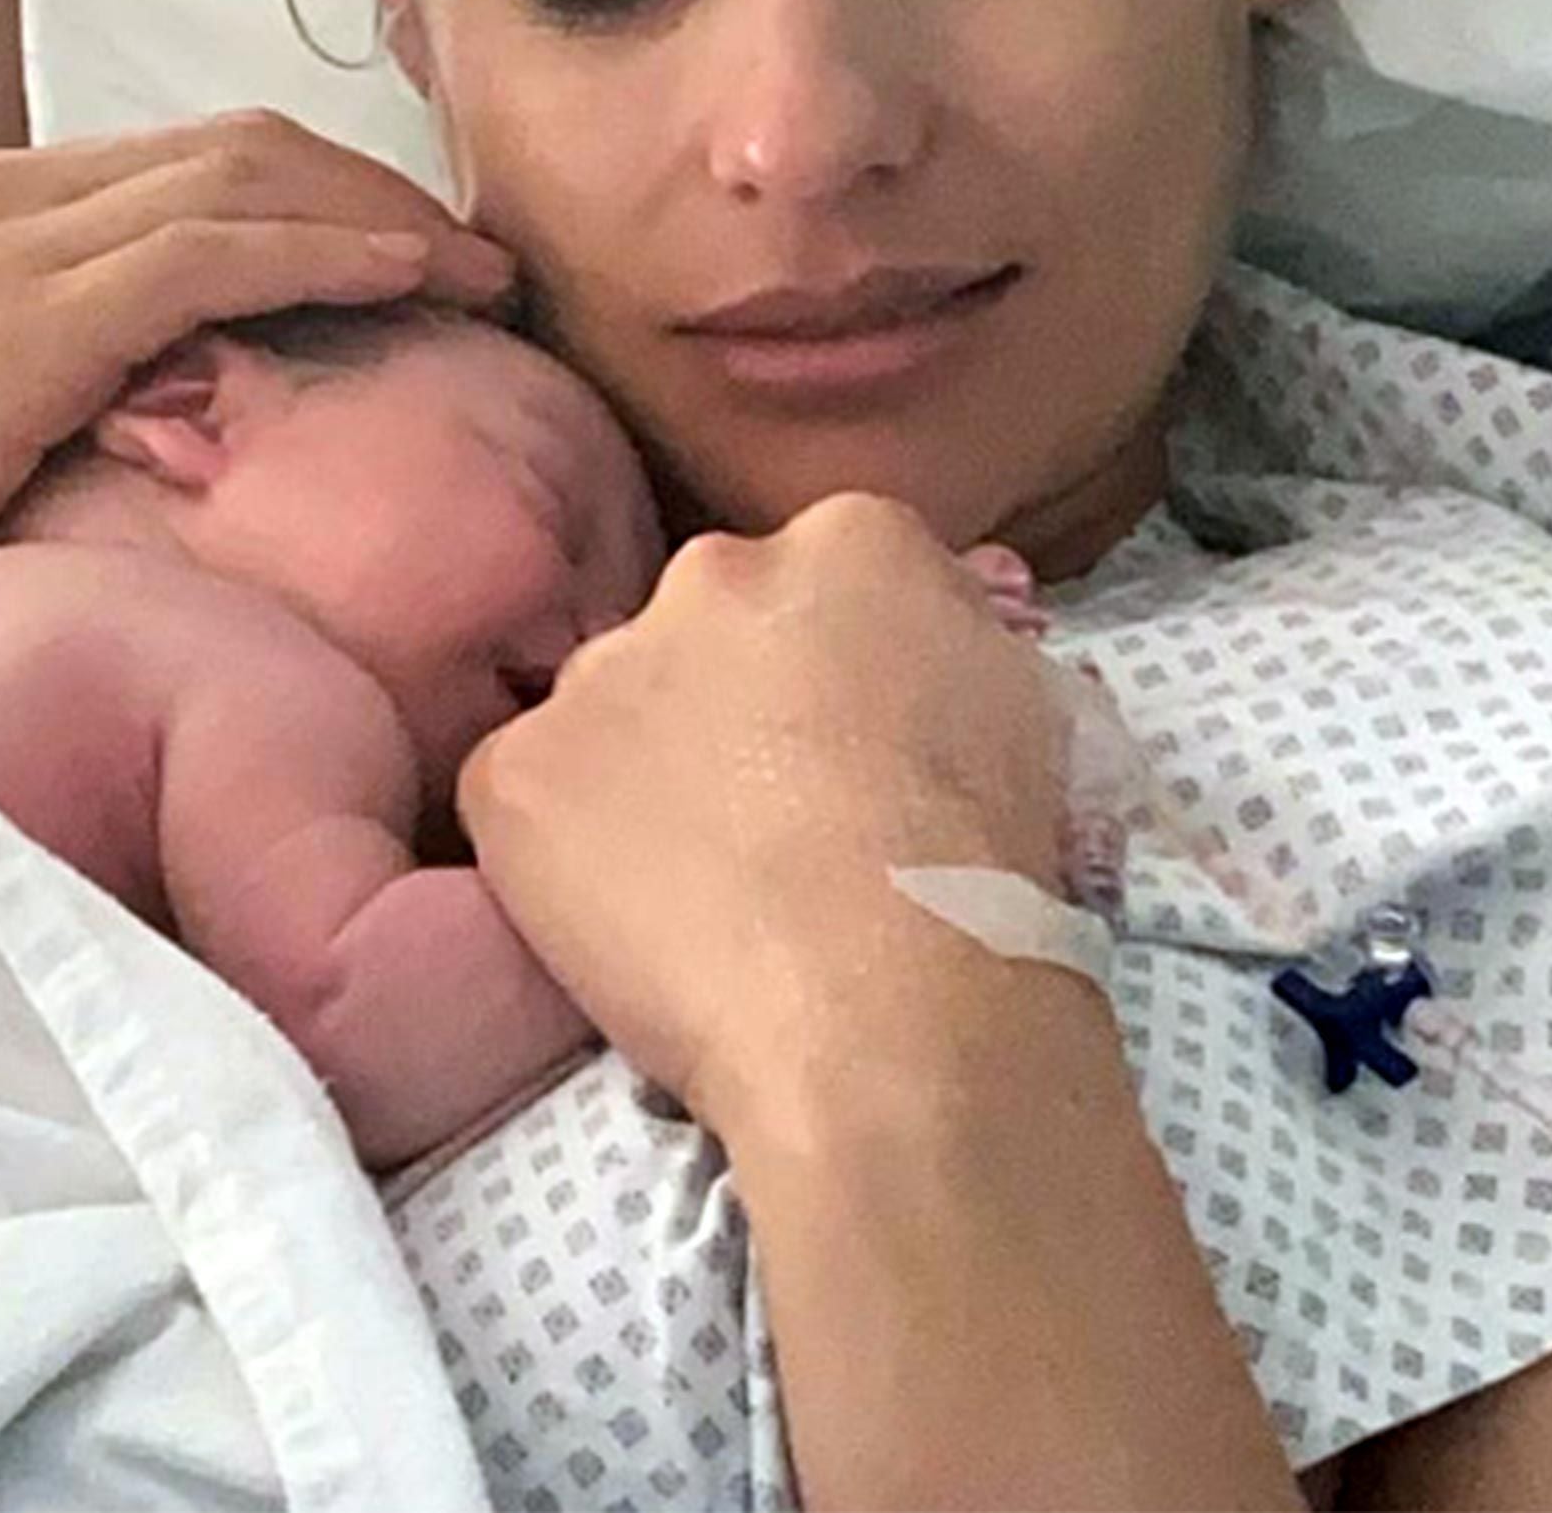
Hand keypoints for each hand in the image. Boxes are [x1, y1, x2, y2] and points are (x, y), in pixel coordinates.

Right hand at [0, 111, 512, 648]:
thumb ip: (77, 359)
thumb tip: (196, 383)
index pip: (199, 159)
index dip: (329, 190)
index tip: (422, 248)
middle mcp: (2, 196)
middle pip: (241, 148)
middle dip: (376, 189)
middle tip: (478, 255)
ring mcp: (7, 246)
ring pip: (244, 181)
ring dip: (382, 216)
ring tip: (481, 271)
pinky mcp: (23, 322)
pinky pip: (214, 257)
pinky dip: (329, 255)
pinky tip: (410, 280)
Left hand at [457, 493, 1069, 1135]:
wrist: (895, 1012)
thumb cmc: (992, 877)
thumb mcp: (1034, 711)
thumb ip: (957, 641)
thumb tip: (927, 639)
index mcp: (855, 539)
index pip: (830, 576)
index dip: (842, 669)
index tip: (856, 744)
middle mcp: (715, 571)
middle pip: (711, 623)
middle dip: (736, 699)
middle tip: (782, 814)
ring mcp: (603, 669)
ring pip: (614, 705)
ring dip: (647, 768)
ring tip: (714, 890)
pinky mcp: (517, 770)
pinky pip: (528, 794)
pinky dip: (561, 850)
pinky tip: (638, 922)